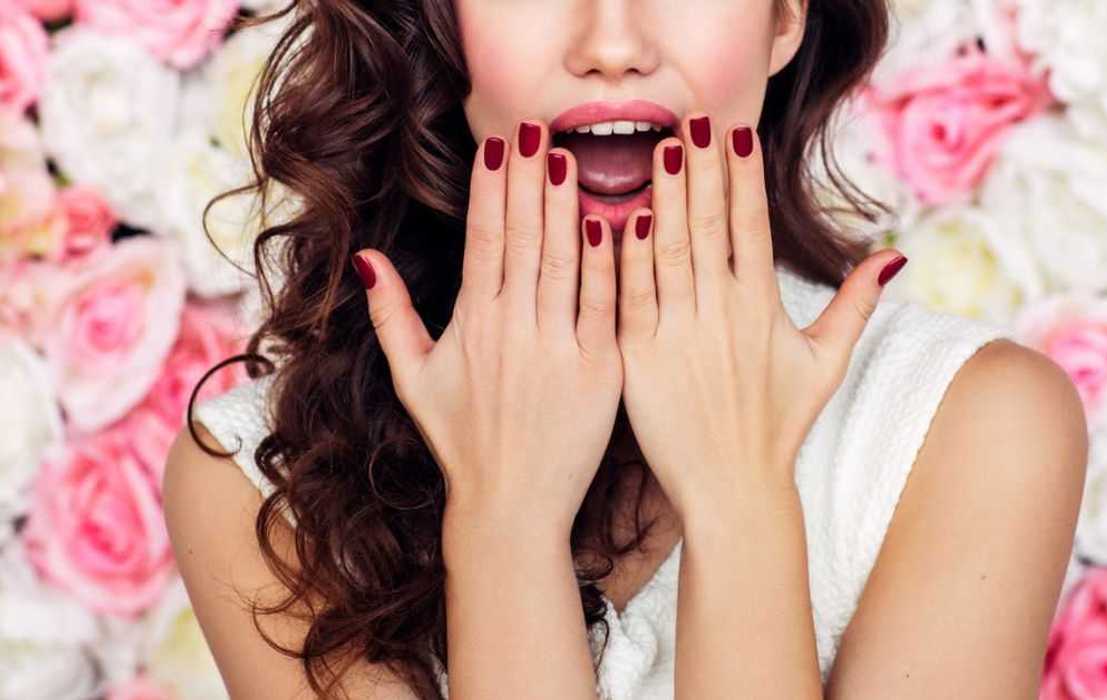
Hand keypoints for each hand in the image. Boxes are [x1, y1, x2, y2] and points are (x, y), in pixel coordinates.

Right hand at [353, 119, 621, 536]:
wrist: (512, 507)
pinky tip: (614, 220)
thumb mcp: (414, 379)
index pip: (483, 238)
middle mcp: (513, 328)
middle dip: (530, 178)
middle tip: (539, 130)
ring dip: (567, 205)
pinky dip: (609, 261)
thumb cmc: (463, 442)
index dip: (491, 187)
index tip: (500, 144)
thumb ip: (389, 316)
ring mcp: (558, 348)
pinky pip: (604, 303)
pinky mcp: (600, 369)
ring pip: (564, 260)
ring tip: (571, 157)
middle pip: (523, 236)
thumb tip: (368, 259)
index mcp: (472, 324)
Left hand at [615, 113, 907, 519]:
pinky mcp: (641, 357)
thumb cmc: (778, 426)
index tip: (734, 134)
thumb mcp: (826, 362)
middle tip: (691, 120)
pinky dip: (626, 256)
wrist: (733, 488)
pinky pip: (631, 295)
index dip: (742, 175)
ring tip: (658, 151)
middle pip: (708, 223)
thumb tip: (894, 257)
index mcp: (763, 307)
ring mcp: (680, 333)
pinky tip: (620, 218)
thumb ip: (855, 304)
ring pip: (668, 249)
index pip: (752, 224)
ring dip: (663, 196)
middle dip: (700, 167)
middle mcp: (723, 312)